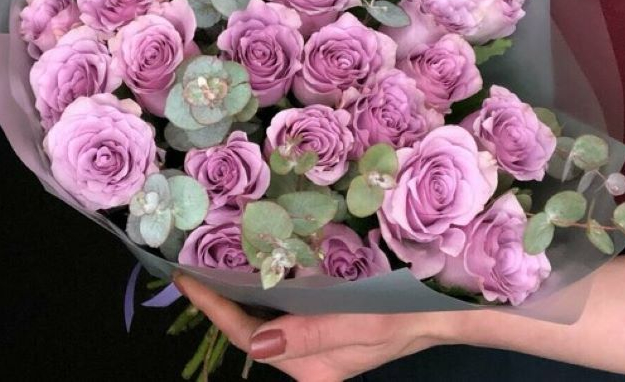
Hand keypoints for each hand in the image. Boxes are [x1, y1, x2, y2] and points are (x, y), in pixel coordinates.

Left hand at [173, 274, 456, 381]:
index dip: (213, 307)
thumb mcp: (362, 326)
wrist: (439, 310)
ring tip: (214, 257)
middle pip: (249, 328)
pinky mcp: (324, 322)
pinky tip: (260, 261)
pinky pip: (284, 306)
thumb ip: (311, 334)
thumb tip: (258, 343)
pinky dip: (266, 285)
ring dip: (239, 290)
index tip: (185, 278)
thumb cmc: (404, 316)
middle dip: (218, 299)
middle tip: (192, 261)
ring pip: (265, 316)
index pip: (247, 336)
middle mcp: (305, 357)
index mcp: (309, 367)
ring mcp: (313, 340)